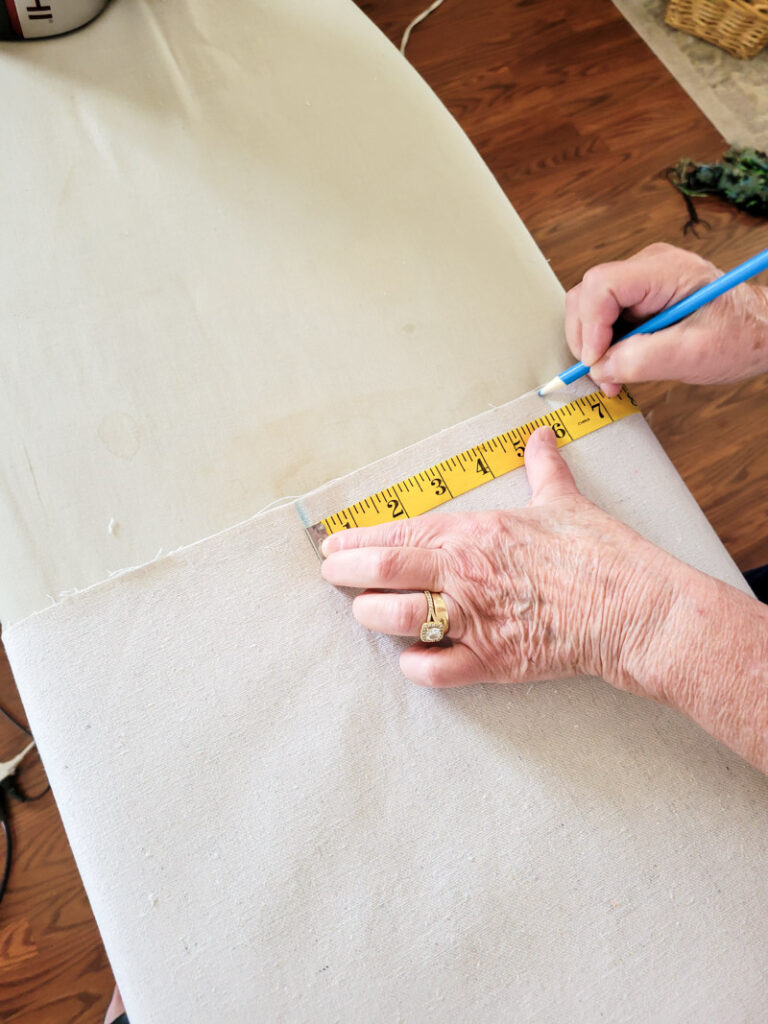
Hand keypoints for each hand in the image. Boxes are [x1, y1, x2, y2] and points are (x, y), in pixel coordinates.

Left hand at [321, 427, 674, 694]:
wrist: (634, 608)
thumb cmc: (599, 554)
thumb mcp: (564, 502)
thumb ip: (542, 469)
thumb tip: (541, 438)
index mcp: (473, 532)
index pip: (398, 533)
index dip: (356, 540)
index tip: (333, 544)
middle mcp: (463, 573)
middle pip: (381, 572)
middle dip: (345, 574)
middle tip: (330, 575)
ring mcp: (474, 619)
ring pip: (396, 618)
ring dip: (371, 616)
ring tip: (363, 613)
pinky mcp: (491, 662)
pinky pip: (433, 670)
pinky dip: (414, 665)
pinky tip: (410, 659)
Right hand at [565, 242, 767, 395]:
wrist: (759, 333)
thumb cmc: (740, 336)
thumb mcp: (694, 354)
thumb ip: (643, 360)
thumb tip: (600, 367)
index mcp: (666, 271)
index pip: (603, 285)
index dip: (590, 324)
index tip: (596, 359)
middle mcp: (648, 268)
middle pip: (587, 296)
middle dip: (586, 339)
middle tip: (603, 374)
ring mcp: (640, 282)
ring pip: (589, 308)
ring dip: (593, 346)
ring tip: (613, 375)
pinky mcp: (637, 299)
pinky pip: (604, 318)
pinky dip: (603, 346)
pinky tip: (618, 365)